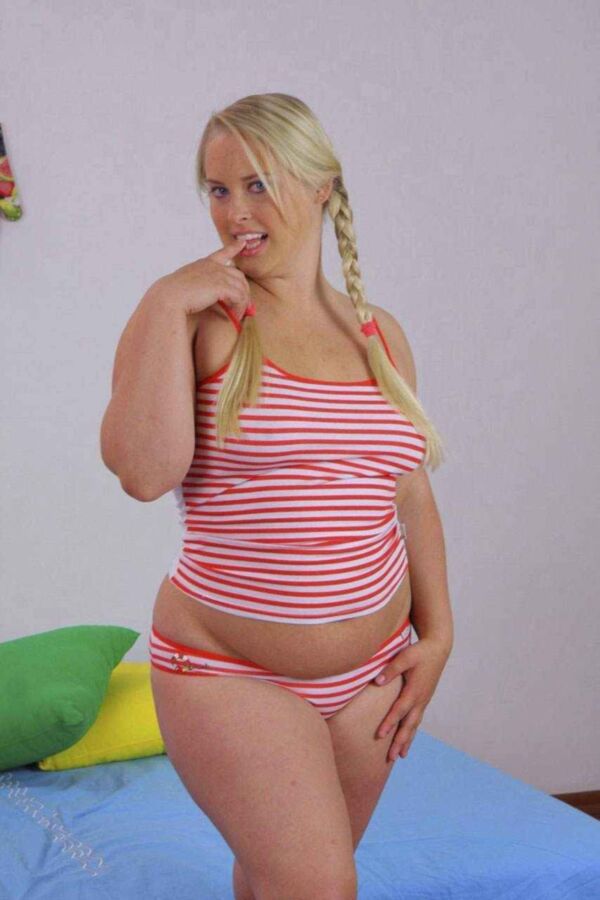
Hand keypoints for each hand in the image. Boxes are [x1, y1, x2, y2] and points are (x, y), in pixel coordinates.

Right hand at [152, 237, 251, 319]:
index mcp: (203, 264)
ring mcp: (218, 275)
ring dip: (243, 302)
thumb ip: (192, 286)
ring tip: (239, 314)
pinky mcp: (222, 286)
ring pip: (241, 288)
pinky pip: (240, 297)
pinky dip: (240, 307)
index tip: (242, 243)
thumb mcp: (181, 284)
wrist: (169, 296)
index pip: (221, 254)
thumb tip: (191, 294)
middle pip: (239, 275)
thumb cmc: (171, 295)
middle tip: (244, 304)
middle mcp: (213, 267)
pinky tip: (236, 315)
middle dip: (243, 289)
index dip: (233, 248)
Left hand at [374, 636, 451, 761]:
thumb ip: (392, 669)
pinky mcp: (424, 698)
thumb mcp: (405, 656)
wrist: (438, 648)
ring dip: (407, 740)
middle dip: (400, 741)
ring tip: (400, 755)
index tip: (379, 736)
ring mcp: (423, 700)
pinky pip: (417, 719)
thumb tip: (377, 682)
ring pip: (414, 724)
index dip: (389, 723)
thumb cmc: (420, 651)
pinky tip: (408, 737)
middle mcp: (420, 699)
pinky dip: (412, 731)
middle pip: (409, 725)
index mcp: (414, 690)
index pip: (399, 710)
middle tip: (391, 758)